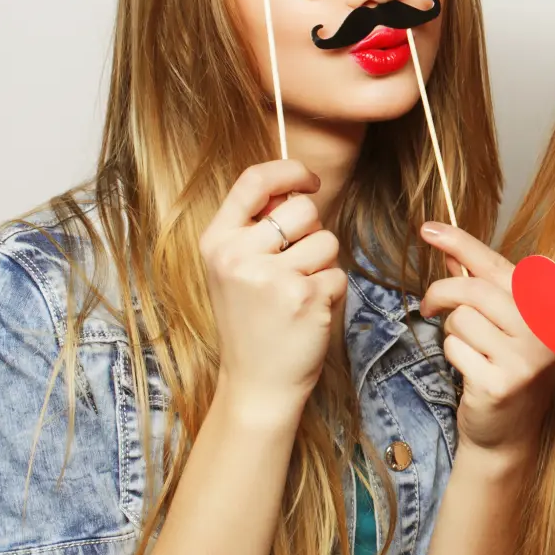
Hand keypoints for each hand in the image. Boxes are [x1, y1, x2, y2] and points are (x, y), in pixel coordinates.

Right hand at [200, 160, 345, 419]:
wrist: (257, 382)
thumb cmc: (252, 322)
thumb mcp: (234, 270)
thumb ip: (256, 229)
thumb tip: (297, 189)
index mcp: (216, 242)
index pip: (253, 181)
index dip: (289, 171)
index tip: (308, 180)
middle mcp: (238, 255)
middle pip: (303, 209)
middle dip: (312, 231)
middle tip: (296, 265)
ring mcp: (271, 277)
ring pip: (327, 241)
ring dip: (324, 266)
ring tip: (299, 293)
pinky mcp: (304, 297)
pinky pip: (338, 275)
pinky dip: (332, 293)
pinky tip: (309, 313)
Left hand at [418, 222, 554, 453]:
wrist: (508, 430)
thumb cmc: (505, 363)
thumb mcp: (501, 317)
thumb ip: (479, 280)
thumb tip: (444, 243)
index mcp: (552, 304)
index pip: (497, 265)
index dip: (460, 243)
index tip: (428, 228)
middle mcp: (547, 327)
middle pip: (473, 290)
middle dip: (441, 294)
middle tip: (430, 306)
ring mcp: (527, 357)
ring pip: (460, 319)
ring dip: (452, 332)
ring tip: (470, 348)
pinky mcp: (502, 382)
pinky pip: (455, 349)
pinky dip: (453, 356)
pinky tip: (471, 370)